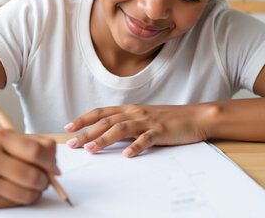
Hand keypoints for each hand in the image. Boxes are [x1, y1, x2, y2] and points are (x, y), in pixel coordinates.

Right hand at [0, 127, 59, 208]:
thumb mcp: (9, 135)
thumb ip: (36, 145)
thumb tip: (56, 170)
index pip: (36, 152)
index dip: (51, 161)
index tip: (53, 166)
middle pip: (32, 176)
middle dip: (45, 180)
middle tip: (45, 179)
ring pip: (25, 194)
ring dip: (36, 192)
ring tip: (33, 186)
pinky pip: (12, 204)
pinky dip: (21, 199)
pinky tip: (17, 190)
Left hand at [63, 104, 207, 157]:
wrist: (195, 117)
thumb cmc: (168, 120)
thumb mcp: (143, 118)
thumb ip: (126, 123)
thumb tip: (105, 133)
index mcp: (129, 109)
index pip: (101, 112)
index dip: (84, 119)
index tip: (68, 127)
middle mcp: (135, 113)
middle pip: (106, 121)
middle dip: (86, 132)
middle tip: (72, 144)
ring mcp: (147, 121)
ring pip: (120, 129)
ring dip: (104, 139)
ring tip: (91, 149)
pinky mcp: (160, 131)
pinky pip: (145, 139)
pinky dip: (135, 147)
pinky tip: (126, 155)